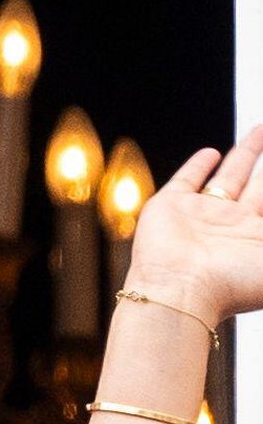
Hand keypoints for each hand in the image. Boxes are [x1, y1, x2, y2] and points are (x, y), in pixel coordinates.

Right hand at [126, 123, 262, 327]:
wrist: (180, 291)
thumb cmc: (232, 286)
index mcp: (256, 239)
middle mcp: (231, 227)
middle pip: (260, 187)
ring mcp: (200, 218)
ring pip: (229, 178)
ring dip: (245, 155)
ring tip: (260, 132)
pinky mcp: (170, 209)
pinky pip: (187, 181)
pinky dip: (198, 166)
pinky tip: (210, 153)